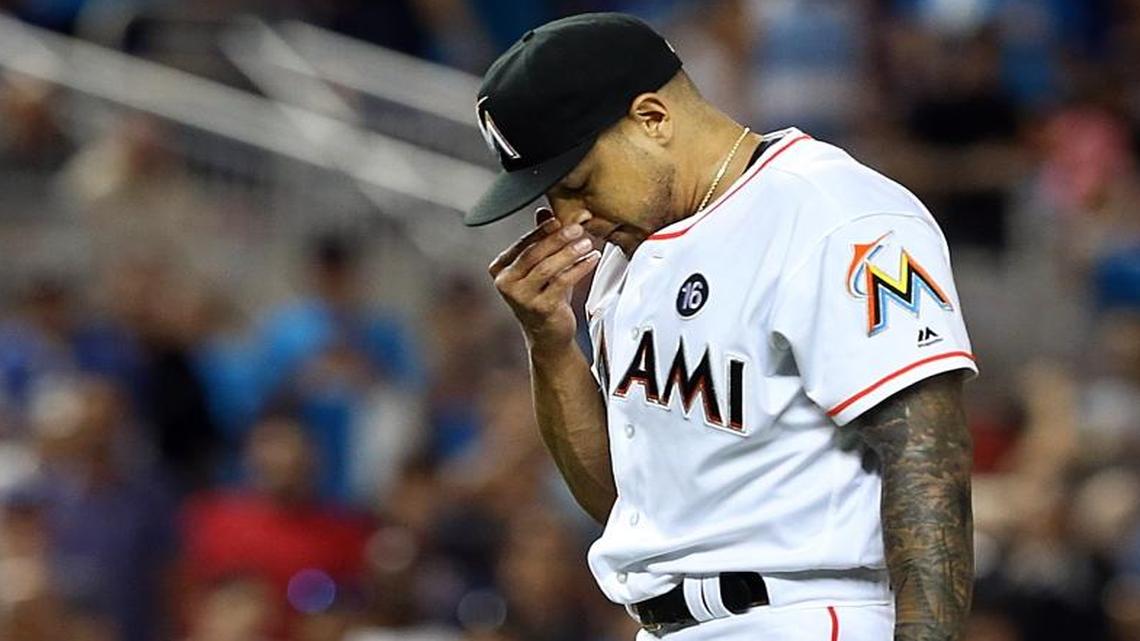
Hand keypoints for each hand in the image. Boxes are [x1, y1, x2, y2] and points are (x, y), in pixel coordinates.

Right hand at [488, 207, 600, 352]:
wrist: (548, 335)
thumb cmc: (544, 297)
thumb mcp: (541, 266)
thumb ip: (541, 239)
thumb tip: (544, 210)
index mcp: (500, 269)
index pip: (523, 243)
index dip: (544, 229)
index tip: (562, 218)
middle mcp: (506, 283)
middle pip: (534, 253)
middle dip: (559, 238)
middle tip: (578, 227)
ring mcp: (521, 298)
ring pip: (548, 267)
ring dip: (570, 252)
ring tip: (587, 242)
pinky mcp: (540, 308)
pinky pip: (562, 282)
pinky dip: (579, 268)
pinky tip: (592, 258)